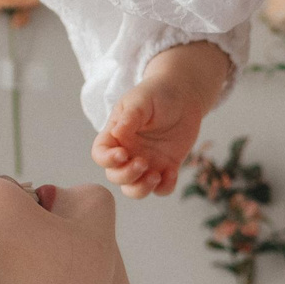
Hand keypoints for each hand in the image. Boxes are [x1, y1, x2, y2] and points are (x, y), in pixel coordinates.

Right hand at [91, 40, 230, 198]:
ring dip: (142, 188)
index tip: (123, 153)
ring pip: (134, 189)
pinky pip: (161, 189)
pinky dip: (165, 187)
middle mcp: (128, 152)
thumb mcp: (141, 100)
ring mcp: (146, 163)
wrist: (184, 97)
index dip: (107, 160)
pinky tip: (173, 172)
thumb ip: (130, 117)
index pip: (100, 154)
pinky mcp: (166, 168)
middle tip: (144, 162)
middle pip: (115, 176)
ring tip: (156, 175)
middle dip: (127, 175)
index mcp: (115, 136)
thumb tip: (117, 133)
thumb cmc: (157, 94)